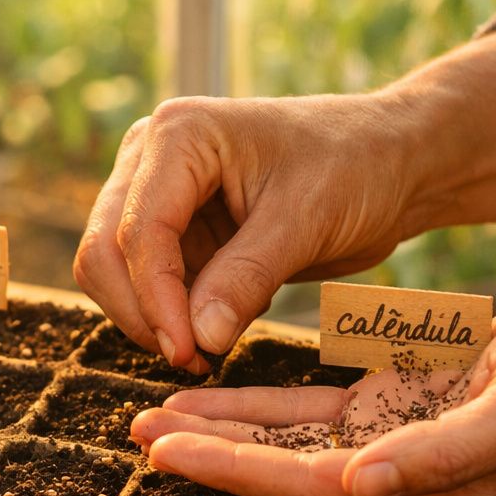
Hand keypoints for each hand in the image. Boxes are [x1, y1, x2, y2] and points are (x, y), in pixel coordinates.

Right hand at [72, 94, 426, 371]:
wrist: (390, 164)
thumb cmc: (358, 167)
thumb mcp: (306, 221)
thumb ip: (246, 278)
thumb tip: (197, 340)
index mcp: (180, 135)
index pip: (138, 230)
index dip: (155, 299)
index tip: (188, 351)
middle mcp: (151, 158)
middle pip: (105, 252)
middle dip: (143, 313)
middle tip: (193, 359)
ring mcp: (156, 194)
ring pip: (114, 274)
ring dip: (152, 319)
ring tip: (210, 347)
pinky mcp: (173, 231)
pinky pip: (148, 286)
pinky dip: (173, 316)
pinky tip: (222, 324)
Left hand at [130, 275, 495, 495]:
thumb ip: (445, 454)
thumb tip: (360, 487)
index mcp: (432, 493)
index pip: (312, 490)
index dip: (240, 474)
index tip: (174, 454)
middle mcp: (401, 481)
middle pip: (283, 476)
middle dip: (210, 459)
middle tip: (138, 441)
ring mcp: (391, 446)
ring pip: (285, 447)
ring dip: (220, 434)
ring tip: (151, 423)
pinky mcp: (389, 410)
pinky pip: (307, 415)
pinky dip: (255, 409)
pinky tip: (206, 398)